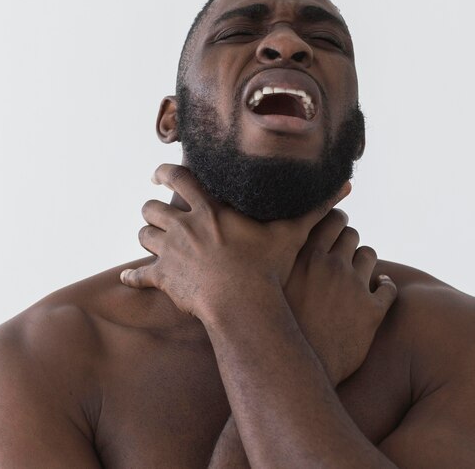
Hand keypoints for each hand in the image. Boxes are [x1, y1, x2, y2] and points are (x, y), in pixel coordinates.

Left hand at [120, 164, 349, 320]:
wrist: (242, 301)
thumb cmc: (266, 265)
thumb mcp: (291, 232)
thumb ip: (314, 207)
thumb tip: (346, 186)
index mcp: (207, 209)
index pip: (178, 178)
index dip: (165, 172)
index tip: (159, 173)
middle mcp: (183, 225)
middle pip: (152, 207)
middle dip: (153, 208)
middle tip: (157, 211)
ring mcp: (170, 251)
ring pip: (143, 235)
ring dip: (146, 237)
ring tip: (152, 240)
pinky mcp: (163, 278)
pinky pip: (139, 276)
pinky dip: (133, 277)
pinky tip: (127, 279)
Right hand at [285, 209, 396, 384]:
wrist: (294, 371)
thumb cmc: (275, 326)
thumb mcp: (269, 286)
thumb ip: (276, 259)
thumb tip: (274, 240)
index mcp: (307, 256)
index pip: (329, 218)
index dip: (333, 219)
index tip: (332, 223)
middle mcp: (333, 265)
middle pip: (351, 233)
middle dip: (348, 238)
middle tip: (343, 249)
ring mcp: (355, 287)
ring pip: (369, 254)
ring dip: (364, 260)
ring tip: (357, 271)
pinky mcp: (373, 312)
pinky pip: (388, 288)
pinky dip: (385, 287)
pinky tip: (379, 291)